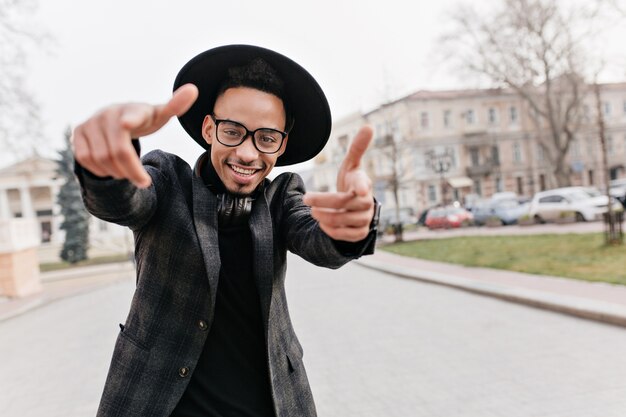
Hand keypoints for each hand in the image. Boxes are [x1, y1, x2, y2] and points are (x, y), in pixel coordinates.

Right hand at [72, 83, 198, 187]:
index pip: (132, 114)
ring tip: (128, 173)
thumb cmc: (142, 119)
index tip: (127, 123)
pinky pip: (85, 159)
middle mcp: (109, 113)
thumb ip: (175, 106)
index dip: (130, 118)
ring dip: (117, 172)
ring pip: (101, 158)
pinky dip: (100, 169)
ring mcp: (91, 122)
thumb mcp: (159, 115)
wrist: (115, 118)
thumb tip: (193, 89)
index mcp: (133, 109)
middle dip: (133, 171)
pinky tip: (111, 169)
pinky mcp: (78, 132)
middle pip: (120, 151)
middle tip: (144, 182)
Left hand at [303, 126, 374, 241]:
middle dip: (324, 202)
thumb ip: (357, 148)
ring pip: (344, 221)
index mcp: (363, 184)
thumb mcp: (351, 165)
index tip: (358, 189)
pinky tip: (322, 223)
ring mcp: (364, 220)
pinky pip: (345, 235)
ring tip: (312, 212)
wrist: (355, 208)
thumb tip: (369, 126)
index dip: (362, 187)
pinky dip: (331, 230)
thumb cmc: (351, 183)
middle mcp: (367, 203)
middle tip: (306, 198)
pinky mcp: (359, 234)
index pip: (364, 186)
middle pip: (345, 204)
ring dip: (325, 217)